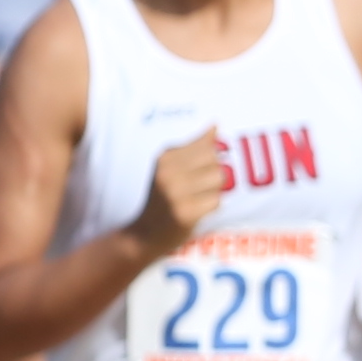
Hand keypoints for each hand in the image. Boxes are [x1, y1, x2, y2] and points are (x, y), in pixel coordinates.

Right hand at [133, 129, 231, 257]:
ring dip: (214, 190)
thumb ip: (193, 147)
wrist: (142, 235)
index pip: (206, 145)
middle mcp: (168, 172)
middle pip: (215, 160)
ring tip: (197, 198)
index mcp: (165, 157)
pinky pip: (216, 201)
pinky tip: (196, 210)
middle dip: (213, 173)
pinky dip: (211, 206)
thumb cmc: (161, 198)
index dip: (210, 158)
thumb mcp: (170, 167)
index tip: (196, 171)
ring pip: (219, 179)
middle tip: (198, 187)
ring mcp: (176, 193)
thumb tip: (215, 125)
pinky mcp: (185, 213)